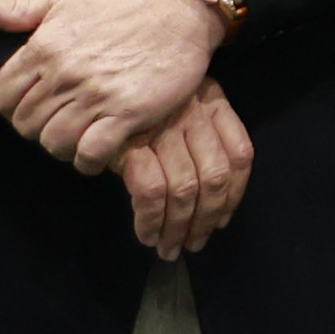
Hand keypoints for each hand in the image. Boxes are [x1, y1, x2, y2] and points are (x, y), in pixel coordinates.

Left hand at [0, 0, 224, 171]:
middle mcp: (65, 73)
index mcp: (44, 46)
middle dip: (38, 127)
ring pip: (54, 142)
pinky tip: (97, 150)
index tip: (33, 104)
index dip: (13, 106)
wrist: (180, 5)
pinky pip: (90, 153)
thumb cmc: (119, 2)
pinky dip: (88, 160)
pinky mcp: (127, 112)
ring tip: (77, 136)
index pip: (2, 97)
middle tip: (59, 120)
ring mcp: (96, 95)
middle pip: (26, 125)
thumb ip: (13, 7)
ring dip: (62, 145)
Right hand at [112, 85, 254, 259]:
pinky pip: (151, 191)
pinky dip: (151, 219)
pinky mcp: (132, 144)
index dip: (234, 194)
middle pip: (215, 177)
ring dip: (178, 227)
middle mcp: (194, 113)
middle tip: (193, 244)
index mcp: (213, 103)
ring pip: (185, 189)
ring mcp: (164, 128)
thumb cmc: (137, 103)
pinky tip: (147, 234)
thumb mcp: (177, 105)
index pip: (240, 154)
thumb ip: (199, 138)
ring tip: (168, 247)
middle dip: (206, 219)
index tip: (221, 220)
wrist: (94, 85)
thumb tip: (210, 203)